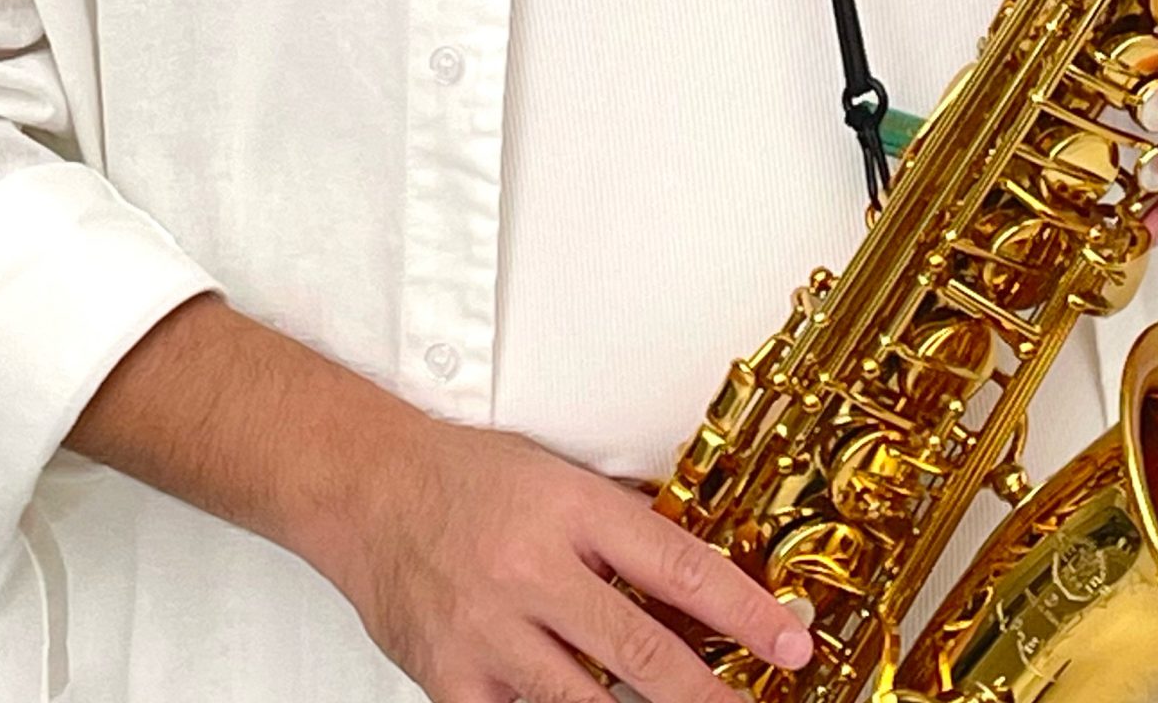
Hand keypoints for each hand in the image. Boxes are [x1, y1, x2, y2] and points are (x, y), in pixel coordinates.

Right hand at [329, 416, 813, 702]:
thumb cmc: (466, 476)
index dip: (743, 611)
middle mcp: (534, 571)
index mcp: (572, 509)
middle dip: (710, 694)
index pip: (679, 566)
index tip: (789, 640)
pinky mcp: (451, 677)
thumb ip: (622, 526)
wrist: (368, 487)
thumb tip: (694, 577)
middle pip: (642, 652)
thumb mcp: (560, 477)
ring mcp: (490, 631)